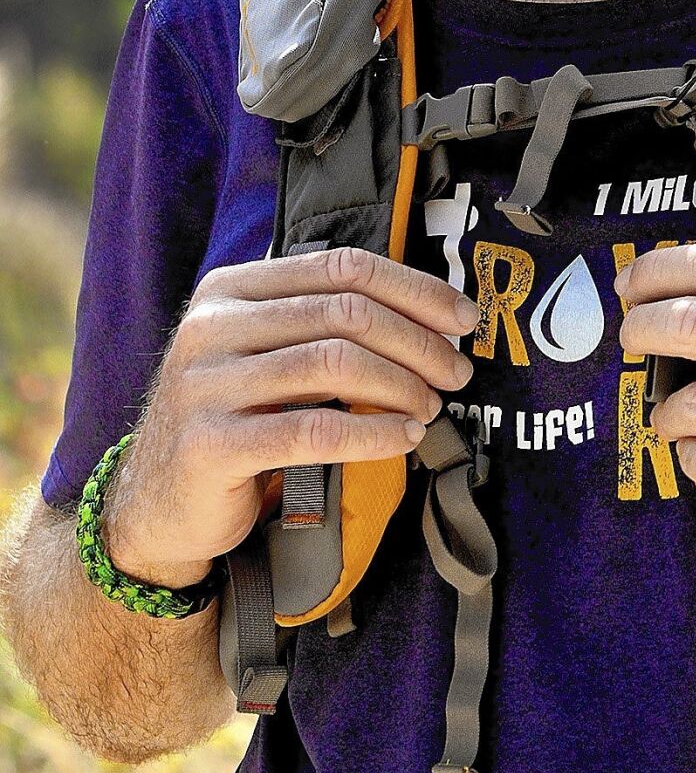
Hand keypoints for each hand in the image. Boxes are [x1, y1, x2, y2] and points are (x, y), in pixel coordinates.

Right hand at [102, 247, 479, 586]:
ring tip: (431, 407)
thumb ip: (322, 322)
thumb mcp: (265, 353)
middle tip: (456, 372)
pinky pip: (314, 429)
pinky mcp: (210, 445)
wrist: (156, 506)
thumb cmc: (234, 419)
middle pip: (344, 313)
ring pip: (334, 364)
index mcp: (230, 288)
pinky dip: (372, 432)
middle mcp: (211, 325)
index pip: (342, 267)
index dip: (413, 289)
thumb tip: (430, 314)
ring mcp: (204, 384)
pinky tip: (402, 438)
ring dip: (401, 385)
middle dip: (418, 340)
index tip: (462, 318)